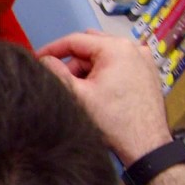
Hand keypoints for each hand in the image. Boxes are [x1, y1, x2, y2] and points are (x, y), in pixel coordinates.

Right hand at [36, 32, 172, 162]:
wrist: (146, 144)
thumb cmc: (113, 120)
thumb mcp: (78, 95)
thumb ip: (56, 72)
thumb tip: (44, 60)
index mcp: (115, 47)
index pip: (75, 40)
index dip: (52, 49)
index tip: (37, 59)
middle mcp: (132, 47)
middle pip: (91, 46)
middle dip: (72, 61)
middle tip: (61, 80)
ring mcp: (143, 59)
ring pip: (105, 56)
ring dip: (88, 69)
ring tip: (81, 91)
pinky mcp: (147, 72)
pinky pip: (119, 64)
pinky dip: (105, 72)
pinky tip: (99, 91)